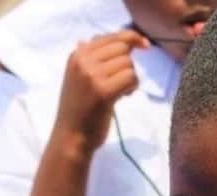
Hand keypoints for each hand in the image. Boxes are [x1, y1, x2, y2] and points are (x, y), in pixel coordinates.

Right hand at [53, 30, 148, 157]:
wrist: (70, 138)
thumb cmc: (78, 111)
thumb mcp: (78, 78)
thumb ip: (90, 58)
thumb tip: (100, 39)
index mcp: (78, 55)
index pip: (111, 37)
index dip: (131, 38)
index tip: (145, 45)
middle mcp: (83, 61)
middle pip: (122, 48)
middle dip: (128, 65)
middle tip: (122, 84)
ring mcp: (92, 76)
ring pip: (128, 63)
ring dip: (131, 78)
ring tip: (121, 92)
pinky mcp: (103, 92)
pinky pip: (130, 77)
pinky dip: (132, 87)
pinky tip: (124, 96)